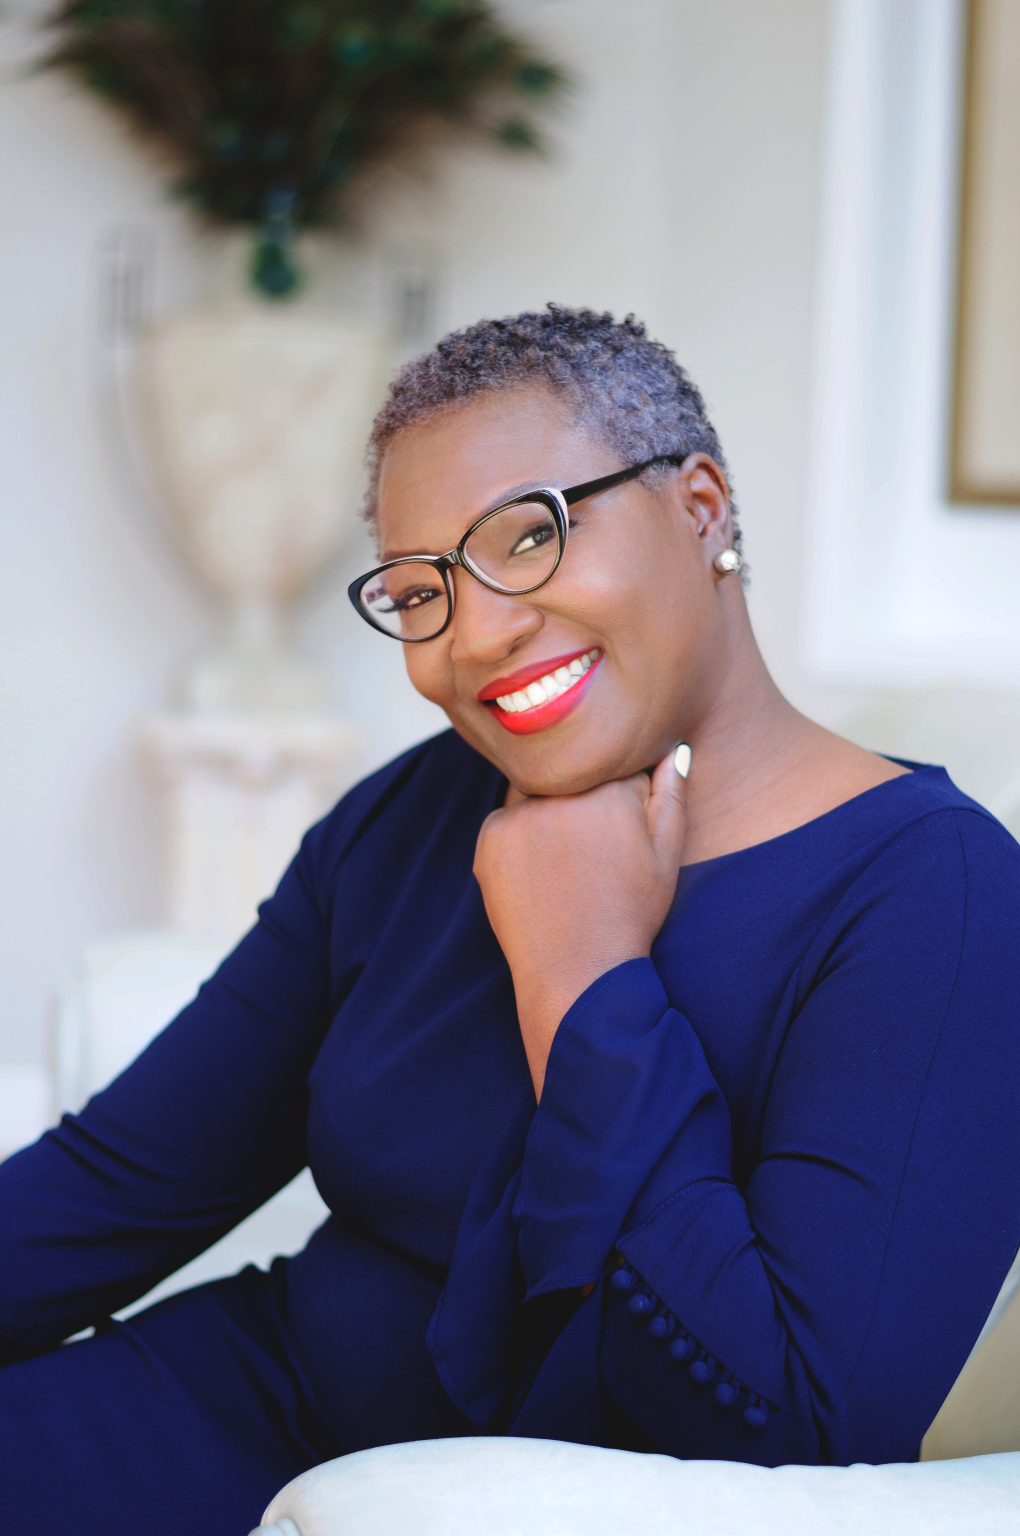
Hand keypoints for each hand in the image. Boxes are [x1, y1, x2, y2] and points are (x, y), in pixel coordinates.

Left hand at [473, 745, 689, 1095]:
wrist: (578, 972)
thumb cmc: (630, 912)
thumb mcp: (667, 855)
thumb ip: (671, 794)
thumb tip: (671, 749)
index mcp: (609, 787)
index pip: (611, 760)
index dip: (619, 791)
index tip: (617, 825)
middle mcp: (560, 790)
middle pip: (568, 770)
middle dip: (580, 794)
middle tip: (589, 847)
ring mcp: (519, 812)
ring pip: (535, 789)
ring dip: (547, 807)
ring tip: (566, 860)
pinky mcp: (490, 836)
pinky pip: (507, 818)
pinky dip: (520, 836)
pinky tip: (540, 874)